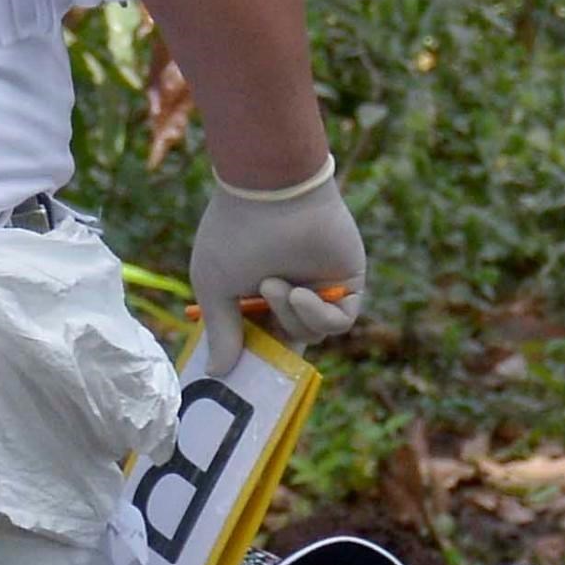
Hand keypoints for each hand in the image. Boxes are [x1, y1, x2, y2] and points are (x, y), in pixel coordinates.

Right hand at [190, 161, 365, 351]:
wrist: (272, 190)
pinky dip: (320, 316)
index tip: (238, 370)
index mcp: (258, 291)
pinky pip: (341, 320)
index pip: (261, 336)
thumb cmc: (235, 234)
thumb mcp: (216, 288)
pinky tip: (299, 293)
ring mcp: (321, 286)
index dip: (252, 355)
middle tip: (262, 354)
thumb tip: (218, 374)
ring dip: (293, 318)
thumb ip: (222, 332)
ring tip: (274, 284)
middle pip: (290, 339)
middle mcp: (292, 289)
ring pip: (313, 332)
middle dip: (277, 348)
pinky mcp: (348, 280)